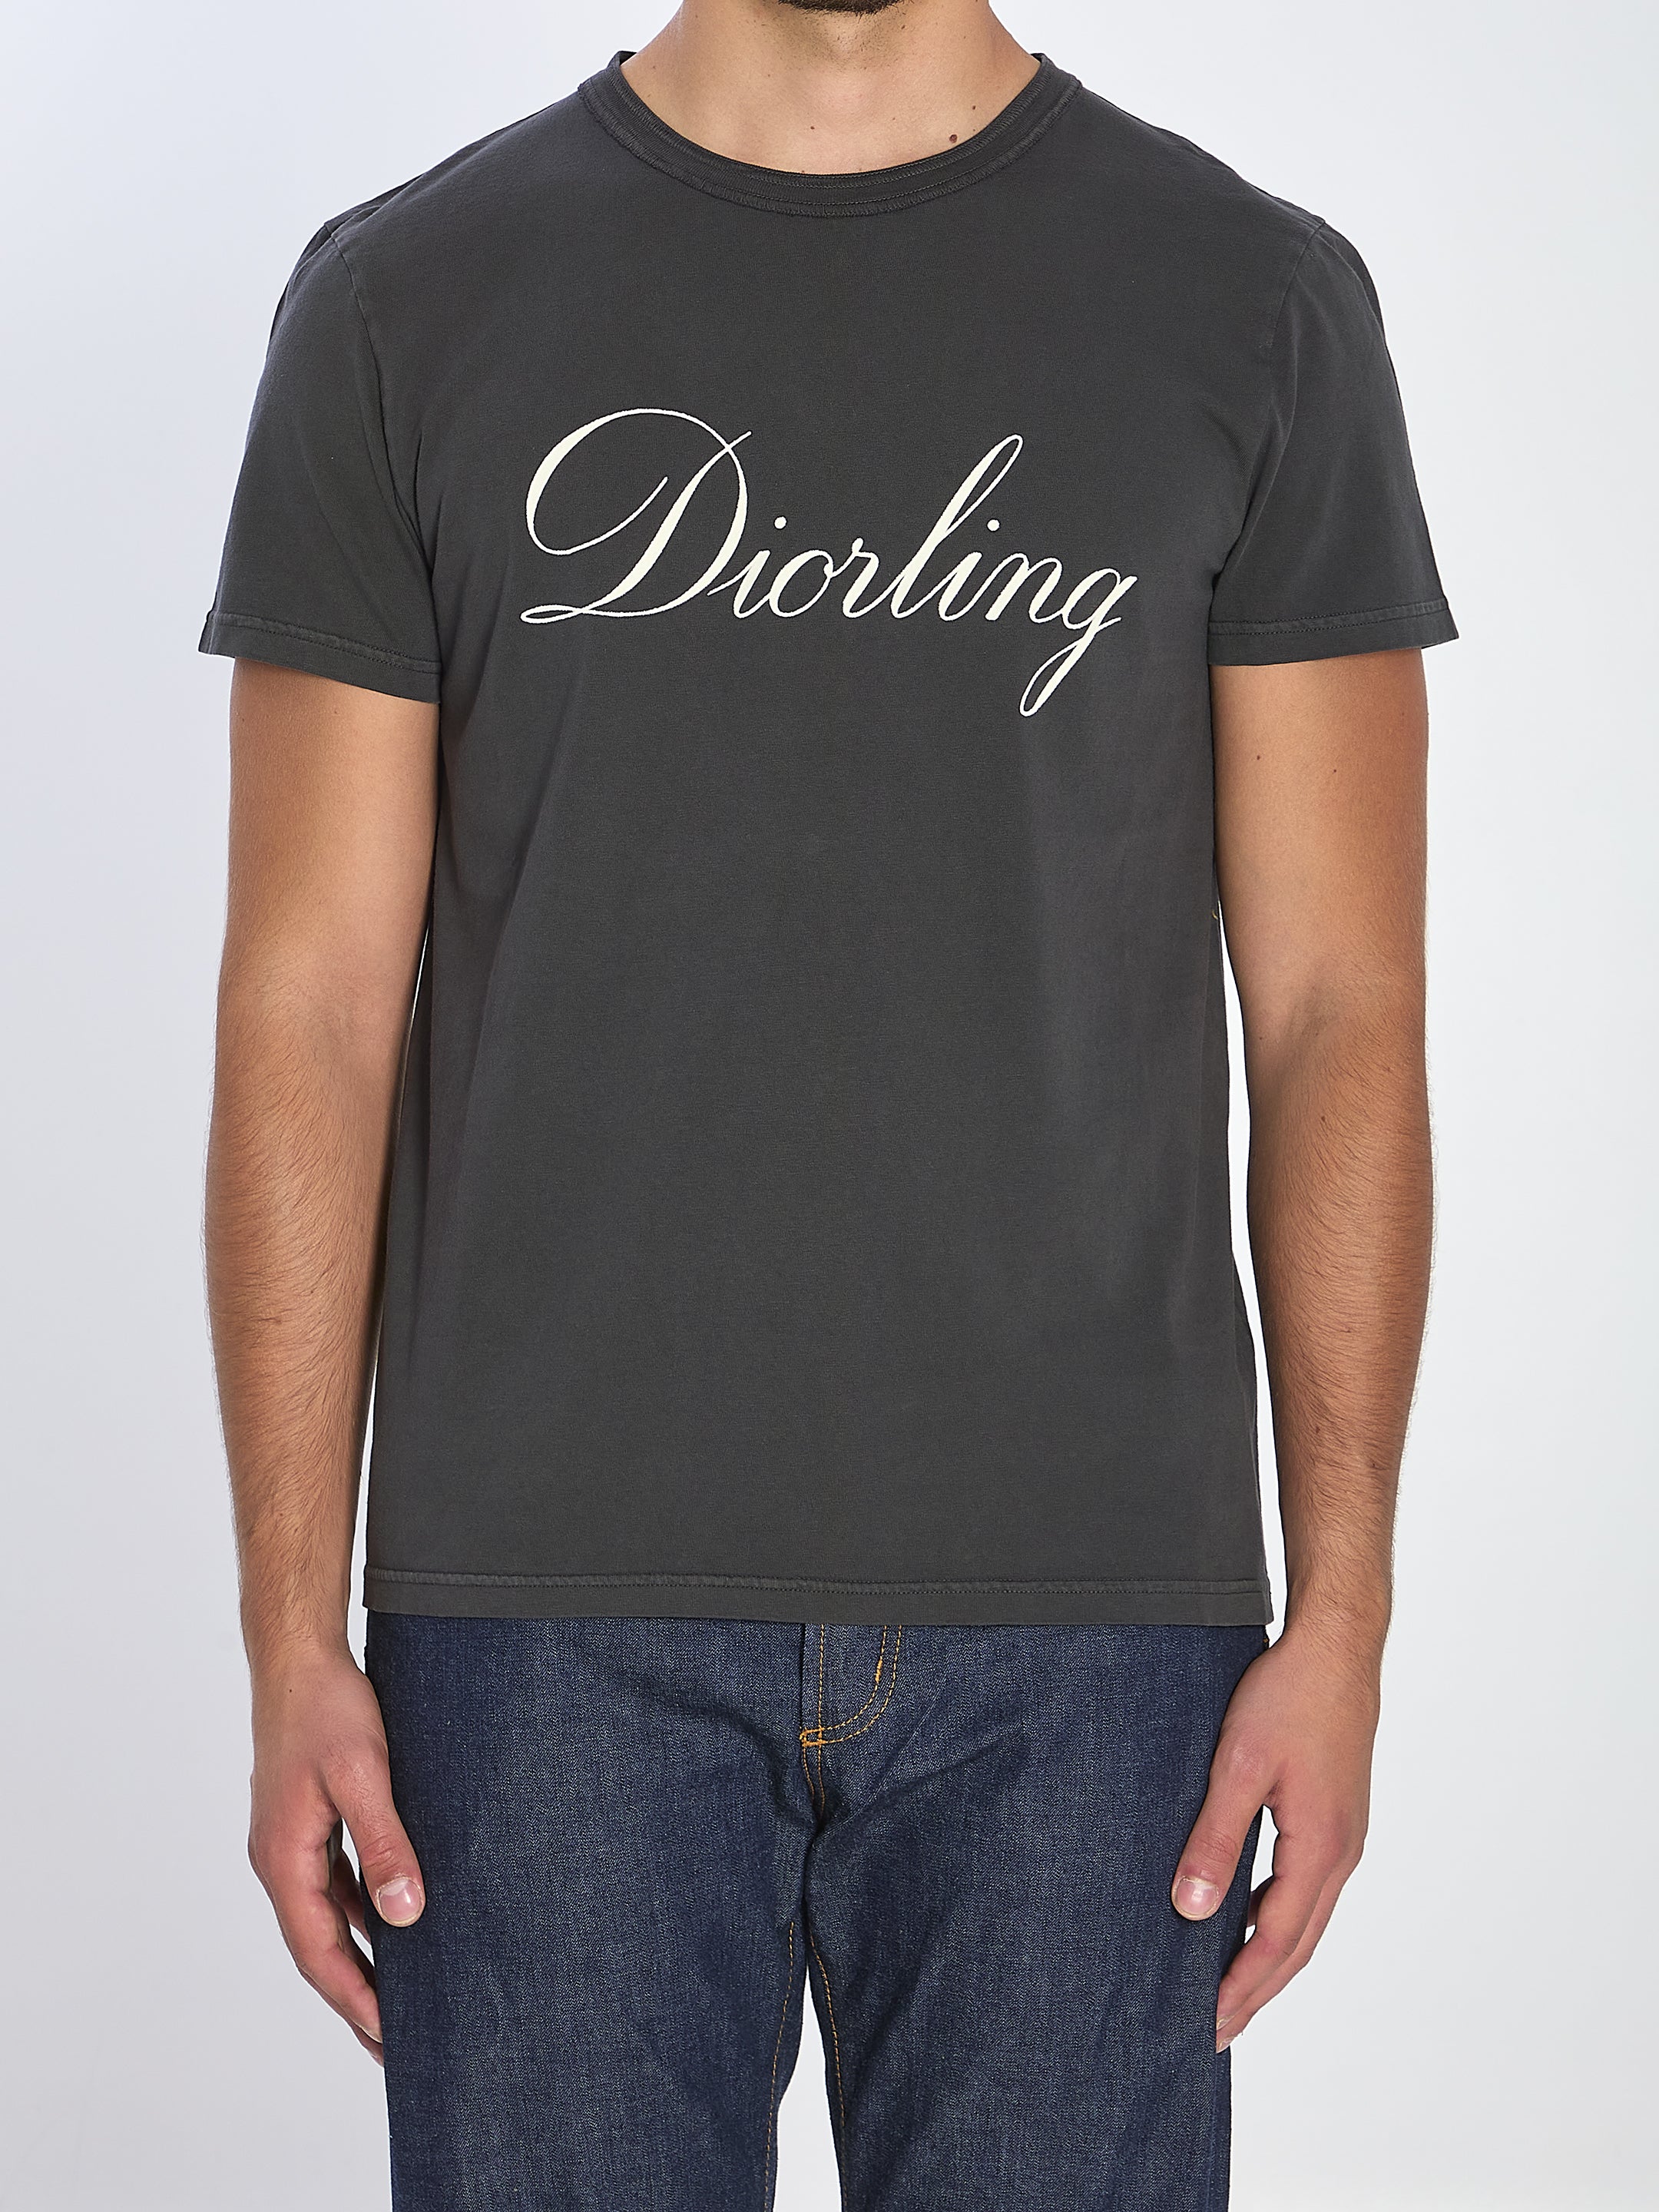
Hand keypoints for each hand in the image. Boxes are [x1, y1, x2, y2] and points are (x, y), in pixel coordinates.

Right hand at [247, 1643, 424, 2060]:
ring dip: (359, 1958)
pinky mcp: (308, 1823)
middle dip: (355, 1997)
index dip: (355, 1998)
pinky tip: (392, 1925)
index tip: (388, 2039)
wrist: (299, 1656)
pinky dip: (360, 1914)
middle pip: (318, 1947)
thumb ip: (383, 1846)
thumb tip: (405, 1915)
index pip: (319, 1951)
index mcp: (284, 1859)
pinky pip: (334, 1885)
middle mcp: (280, 1859)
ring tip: (398, 1998)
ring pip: (326, 1918)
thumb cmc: (327, 1708)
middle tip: (394, 2047)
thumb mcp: (364, 1775)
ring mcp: (291, 1842)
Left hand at [1171, 1626, 1378, 2050]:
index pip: (1277, 1941)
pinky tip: (1244, 1915)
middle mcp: (1341, 1853)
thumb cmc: (1289, 1696)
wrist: (1337, 1647)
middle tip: (1214, 2032)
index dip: (1242, 1987)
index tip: (1209, 2025)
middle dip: (1256, 1991)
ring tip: (1226, 1987)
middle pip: (1297, 1944)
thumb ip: (1216, 1838)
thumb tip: (1191, 1908)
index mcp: (1319, 1848)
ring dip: (1267, 1957)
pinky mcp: (1335, 1817)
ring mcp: (1343, 1836)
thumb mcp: (1239, 1765)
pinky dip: (1276, 1916)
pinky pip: (1305, 1886)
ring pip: (1304, 1918)